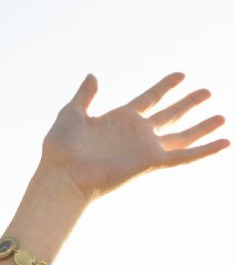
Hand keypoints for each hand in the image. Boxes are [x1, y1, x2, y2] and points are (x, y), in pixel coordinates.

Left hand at [41, 72, 227, 202]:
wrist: (63, 175)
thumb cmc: (61, 149)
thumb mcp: (71, 114)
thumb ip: (85, 96)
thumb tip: (93, 75)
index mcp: (119, 120)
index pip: (148, 99)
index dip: (164, 87)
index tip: (181, 75)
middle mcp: (135, 134)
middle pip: (169, 114)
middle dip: (187, 103)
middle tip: (206, 92)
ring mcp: (145, 149)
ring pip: (182, 135)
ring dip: (202, 127)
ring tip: (221, 116)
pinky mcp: (151, 163)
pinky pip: (184, 157)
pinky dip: (205, 150)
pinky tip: (225, 142)